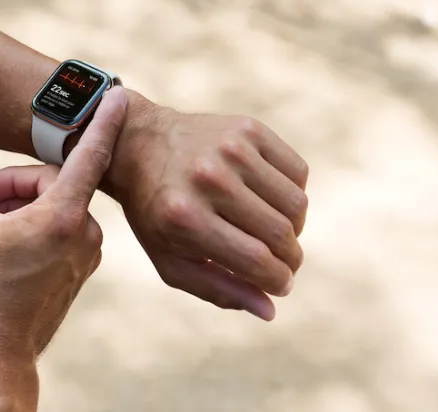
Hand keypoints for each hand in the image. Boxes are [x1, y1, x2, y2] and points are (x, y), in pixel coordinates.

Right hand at [0, 87, 127, 409]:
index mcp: (61, 216)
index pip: (88, 155)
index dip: (102, 120)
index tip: (119, 93)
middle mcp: (84, 232)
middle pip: (52, 182)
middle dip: (14, 187)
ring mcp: (86, 252)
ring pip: (53, 206)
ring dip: (20, 209)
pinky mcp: (81, 268)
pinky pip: (58, 229)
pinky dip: (32, 228)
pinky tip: (3, 249)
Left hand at [104, 93, 308, 320]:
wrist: (139, 144)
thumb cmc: (156, 213)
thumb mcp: (171, 260)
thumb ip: (218, 289)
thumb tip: (270, 309)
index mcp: (185, 218)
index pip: (257, 262)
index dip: (279, 281)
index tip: (281, 285)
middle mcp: (208, 179)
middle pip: (281, 234)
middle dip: (291, 258)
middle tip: (285, 262)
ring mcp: (230, 149)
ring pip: (296, 204)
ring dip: (295, 228)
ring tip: (276, 232)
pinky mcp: (249, 128)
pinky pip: (298, 172)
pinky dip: (294, 194)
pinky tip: (271, 200)